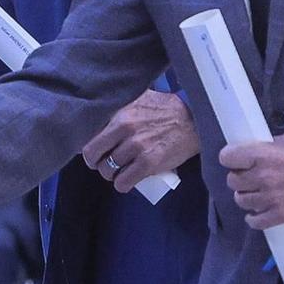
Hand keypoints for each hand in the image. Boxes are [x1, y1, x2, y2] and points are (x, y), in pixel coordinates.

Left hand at [82, 90, 198, 193]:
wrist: (193, 121)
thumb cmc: (165, 109)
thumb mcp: (138, 98)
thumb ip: (118, 106)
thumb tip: (98, 113)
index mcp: (120, 114)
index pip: (90, 138)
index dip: (89, 148)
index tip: (95, 152)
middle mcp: (125, 130)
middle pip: (94, 156)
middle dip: (97, 162)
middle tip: (104, 163)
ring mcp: (137, 148)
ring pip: (108, 170)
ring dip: (111, 174)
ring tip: (118, 171)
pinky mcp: (149, 164)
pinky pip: (123, 182)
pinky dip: (122, 185)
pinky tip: (125, 181)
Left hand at [220, 134, 283, 229]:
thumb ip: (266, 147)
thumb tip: (252, 152)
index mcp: (262, 155)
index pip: (226, 158)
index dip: (230, 159)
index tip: (236, 161)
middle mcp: (263, 177)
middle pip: (232, 182)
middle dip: (240, 179)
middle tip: (250, 178)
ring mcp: (272, 197)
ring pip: (241, 201)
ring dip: (247, 197)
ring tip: (257, 194)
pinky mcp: (282, 214)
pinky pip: (256, 222)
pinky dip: (254, 218)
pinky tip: (258, 212)